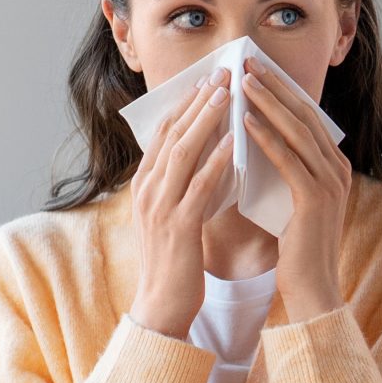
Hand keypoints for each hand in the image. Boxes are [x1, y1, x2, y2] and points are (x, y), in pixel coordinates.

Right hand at [127, 75, 237, 338]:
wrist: (161, 308)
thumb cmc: (174, 263)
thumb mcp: (175, 215)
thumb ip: (185, 186)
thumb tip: (209, 157)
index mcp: (146, 186)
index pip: (164, 134)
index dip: (185, 105)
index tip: (207, 80)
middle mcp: (148, 191)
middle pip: (172, 135)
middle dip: (197, 102)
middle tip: (221, 74)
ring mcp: (160, 208)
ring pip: (182, 153)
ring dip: (206, 121)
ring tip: (227, 95)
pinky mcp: (179, 228)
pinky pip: (199, 187)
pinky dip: (217, 161)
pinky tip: (236, 142)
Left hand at [241, 55, 351, 322]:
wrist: (312, 289)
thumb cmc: (294, 248)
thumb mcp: (290, 199)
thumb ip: (282, 170)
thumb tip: (252, 139)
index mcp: (333, 167)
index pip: (306, 118)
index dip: (281, 90)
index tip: (256, 68)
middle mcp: (337, 169)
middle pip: (303, 116)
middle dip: (274, 86)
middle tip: (246, 61)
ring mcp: (330, 183)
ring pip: (296, 131)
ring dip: (267, 103)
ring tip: (241, 81)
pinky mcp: (315, 199)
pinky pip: (288, 159)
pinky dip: (266, 136)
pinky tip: (244, 119)